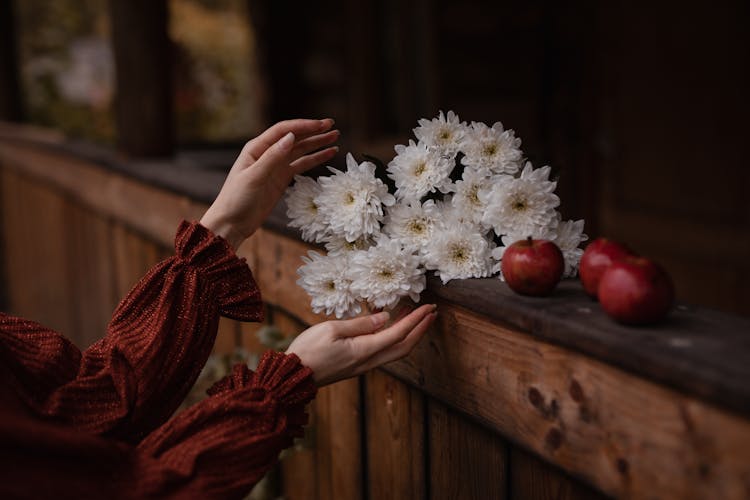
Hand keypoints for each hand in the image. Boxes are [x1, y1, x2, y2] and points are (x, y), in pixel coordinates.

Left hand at [201, 119, 338, 248]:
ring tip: (335, 138)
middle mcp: (267, 153)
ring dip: (317, 144)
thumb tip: (291, 137)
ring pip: (300, 151)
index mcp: (257, 148)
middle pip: (294, 138)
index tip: (321, 125)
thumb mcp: (254, 177)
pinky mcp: (281, 179)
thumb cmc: (236, 199)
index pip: (284, 131)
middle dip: (313, 132)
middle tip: (332, 127)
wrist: (232, 223)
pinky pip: (301, 165)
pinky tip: (327, 155)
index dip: (303, 126)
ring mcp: (275, 166)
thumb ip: (273, 157)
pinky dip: (314, 160)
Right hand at [286, 304, 436, 385]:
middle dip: (421, 329)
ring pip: (395, 351)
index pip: (398, 333)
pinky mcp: (357, 365)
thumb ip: (360, 323)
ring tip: (416, 315)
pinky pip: (384, 351)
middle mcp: (369, 361)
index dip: (416, 320)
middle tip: (432, 313)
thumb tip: (385, 317)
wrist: (294, 376)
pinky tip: (391, 325)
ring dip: (410, 334)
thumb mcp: (331, 329)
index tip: (429, 308)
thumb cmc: (308, 350)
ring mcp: (364, 365)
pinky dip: (395, 338)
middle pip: (404, 347)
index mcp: (364, 350)